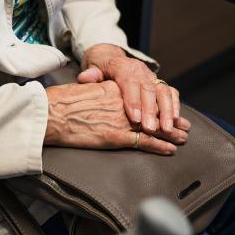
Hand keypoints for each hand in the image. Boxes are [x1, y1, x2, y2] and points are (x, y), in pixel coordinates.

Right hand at [44, 81, 188, 154]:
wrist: (50, 113)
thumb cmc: (59, 102)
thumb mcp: (80, 88)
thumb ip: (92, 87)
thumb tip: (92, 85)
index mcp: (113, 90)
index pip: (139, 98)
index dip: (154, 104)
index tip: (164, 107)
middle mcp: (121, 103)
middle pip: (151, 111)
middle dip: (169, 118)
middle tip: (184, 124)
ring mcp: (119, 121)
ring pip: (153, 126)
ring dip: (170, 133)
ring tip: (183, 137)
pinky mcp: (115, 137)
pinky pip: (143, 142)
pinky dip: (159, 146)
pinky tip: (170, 149)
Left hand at [78, 44, 185, 134]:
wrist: (109, 56)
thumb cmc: (98, 68)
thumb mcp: (91, 68)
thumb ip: (90, 75)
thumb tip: (86, 78)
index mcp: (122, 66)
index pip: (129, 83)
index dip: (133, 101)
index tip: (135, 119)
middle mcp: (139, 69)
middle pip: (148, 89)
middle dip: (151, 111)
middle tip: (151, 129)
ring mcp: (151, 75)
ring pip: (163, 91)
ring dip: (167, 111)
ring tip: (167, 129)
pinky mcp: (159, 82)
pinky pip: (171, 92)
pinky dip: (175, 106)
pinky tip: (176, 120)